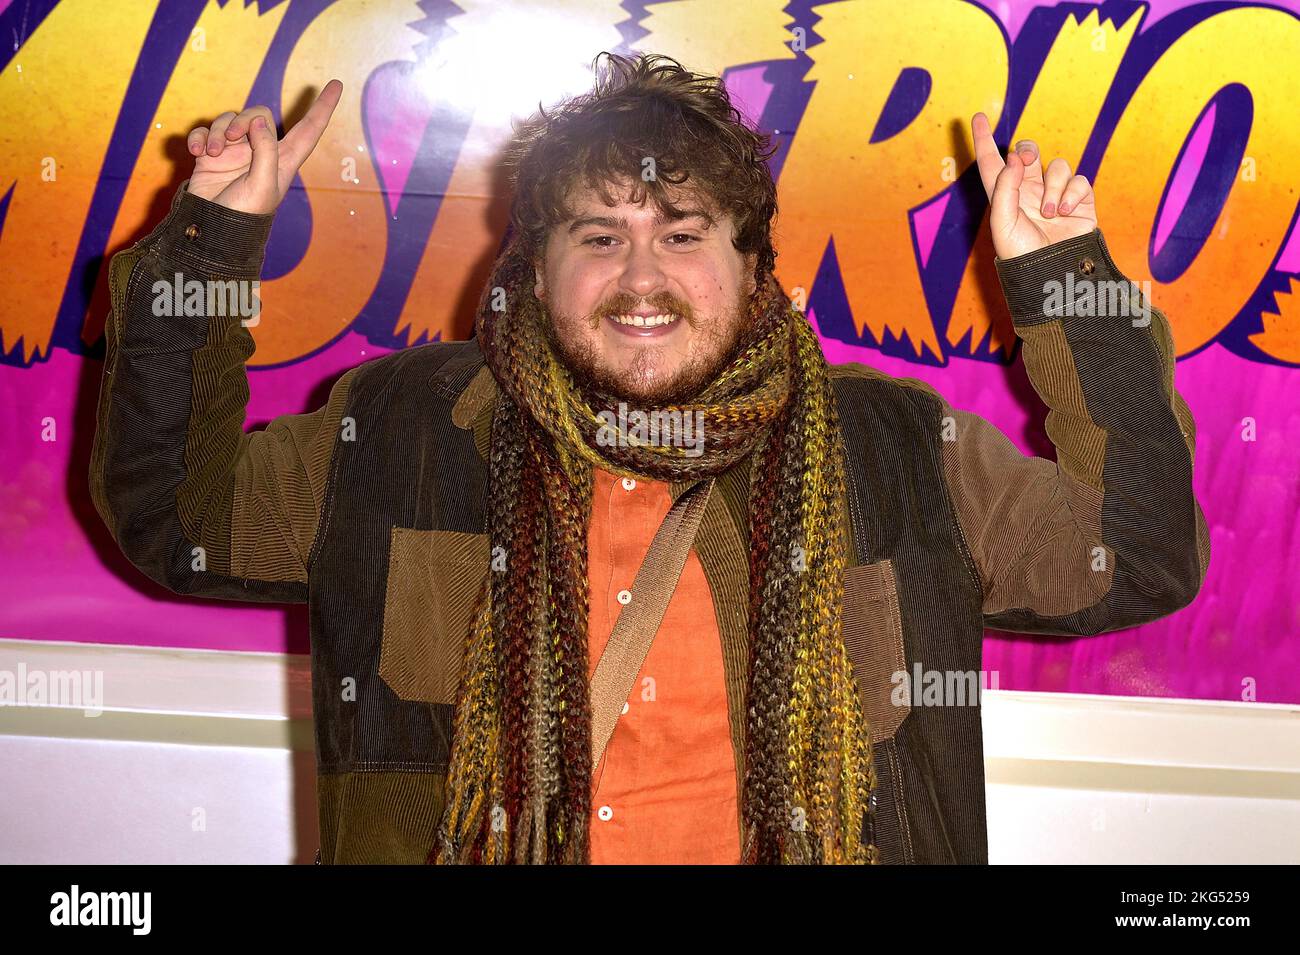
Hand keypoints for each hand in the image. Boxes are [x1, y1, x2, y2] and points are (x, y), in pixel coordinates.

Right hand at [184, 79, 343, 214]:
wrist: (210, 229)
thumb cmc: (244, 214)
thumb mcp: (262, 185)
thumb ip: (266, 151)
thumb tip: (261, 119)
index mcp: (284, 160)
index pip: (309, 129)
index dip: (323, 107)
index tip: (337, 84)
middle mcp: (262, 152)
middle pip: (258, 114)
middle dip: (244, 119)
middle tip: (233, 138)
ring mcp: (236, 152)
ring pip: (230, 120)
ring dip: (218, 131)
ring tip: (212, 152)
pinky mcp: (212, 154)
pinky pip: (207, 132)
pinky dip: (200, 137)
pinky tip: (197, 151)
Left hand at [971, 112, 1097, 259]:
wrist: (1051, 273)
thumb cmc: (1021, 254)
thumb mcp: (1003, 224)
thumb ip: (1004, 188)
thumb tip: (1015, 160)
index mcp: (1004, 196)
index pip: (991, 163)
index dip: (985, 140)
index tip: (978, 117)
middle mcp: (1028, 191)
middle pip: (1028, 152)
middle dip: (1027, 150)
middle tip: (1025, 162)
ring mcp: (1055, 194)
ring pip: (1056, 165)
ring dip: (1052, 186)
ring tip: (1048, 212)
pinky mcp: (1079, 200)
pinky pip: (1078, 180)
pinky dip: (1072, 192)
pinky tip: (1064, 212)